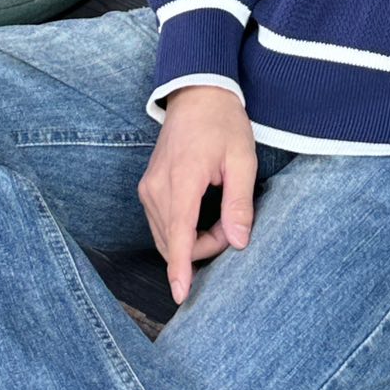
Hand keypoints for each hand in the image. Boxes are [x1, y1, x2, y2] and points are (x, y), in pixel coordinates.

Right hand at [138, 87, 257, 305]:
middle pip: (175, 241)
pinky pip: (162, 223)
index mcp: (182, 179)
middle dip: (205, 246)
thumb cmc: (223, 123)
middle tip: (234, 224)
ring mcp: (148, 188)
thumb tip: (239, 242)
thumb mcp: (242, 159)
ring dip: (195, 238)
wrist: (197, 94)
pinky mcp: (147, 188)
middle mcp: (157, 187)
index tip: (180, 296)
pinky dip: (183, 229)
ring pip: (167, 235)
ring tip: (223, 214)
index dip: (180, 268)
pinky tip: (205, 213)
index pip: (178, 235)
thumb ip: (240, 202)